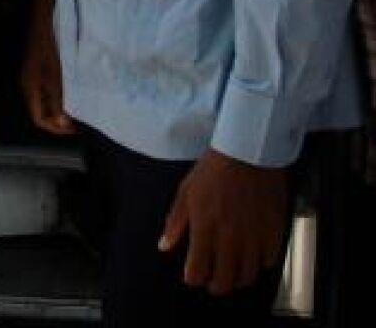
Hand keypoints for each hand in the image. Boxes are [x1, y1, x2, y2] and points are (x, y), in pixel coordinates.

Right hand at [20, 0, 72, 134]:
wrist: (43, 5)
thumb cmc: (50, 38)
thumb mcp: (57, 70)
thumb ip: (58, 96)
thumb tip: (63, 122)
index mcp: (31, 86)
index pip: (41, 119)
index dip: (59, 129)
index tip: (79, 127)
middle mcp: (31, 81)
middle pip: (45, 108)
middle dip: (63, 115)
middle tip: (86, 114)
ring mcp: (36, 69)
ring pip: (50, 96)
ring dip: (66, 101)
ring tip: (85, 99)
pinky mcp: (43, 59)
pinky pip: (53, 82)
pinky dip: (66, 87)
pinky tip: (80, 80)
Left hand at [160, 149, 289, 295]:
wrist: (247, 154)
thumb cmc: (213, 170)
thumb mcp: (185, 193)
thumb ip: (175, 223)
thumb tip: (164, 246)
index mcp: (204, 230)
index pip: (197, 271)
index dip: (193, 278)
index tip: (192, 276)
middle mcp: (229, 239)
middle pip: (224, 281)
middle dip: (215, 285)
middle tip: (213, 280)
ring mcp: (254, 238)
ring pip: (248, 276)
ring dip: (238, 278)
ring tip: (232, 272)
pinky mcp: (274, 232)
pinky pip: (270, 261)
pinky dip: (261, 264)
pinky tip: (254, 257)